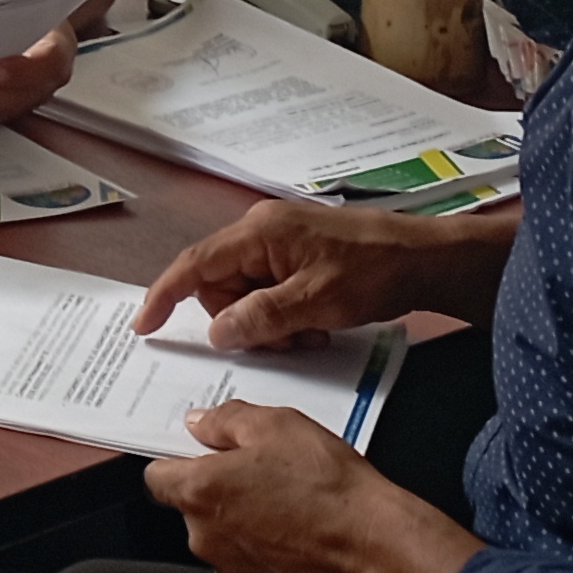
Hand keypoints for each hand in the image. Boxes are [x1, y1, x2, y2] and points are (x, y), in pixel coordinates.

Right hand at [131, 199, 514, 348]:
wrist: (427, 260)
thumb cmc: (374, 272)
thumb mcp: (315, 302)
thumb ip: (259, 318)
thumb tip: (218, 333)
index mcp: (259, 232)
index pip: (195, 264)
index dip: (164, 295)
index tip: (145, 326)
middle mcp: (262, 232)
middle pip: (220, 287)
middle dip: (242, 322)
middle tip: (283, 341)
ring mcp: (281, 243)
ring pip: (245, 295)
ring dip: (267, 324)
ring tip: (308, 333)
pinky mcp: (298, 256)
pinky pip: (270, 292)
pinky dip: (285, 315)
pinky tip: (316, 324)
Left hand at [143, 400, 479, 572]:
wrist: (376, 548)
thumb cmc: (330, 488)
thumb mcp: (278, 425)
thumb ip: (227, 421)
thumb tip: (202, 423)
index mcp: (200, 492)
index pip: (157, 476)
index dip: (179, 461)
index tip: (202, 455)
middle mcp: (206, 538)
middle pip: (194, 509)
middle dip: (221, 493)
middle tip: (265, 475)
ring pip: (225, 541)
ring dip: (245, 526)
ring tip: (290, 507)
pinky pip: (254, 570)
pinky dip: (270, 556)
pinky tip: (301, 538)